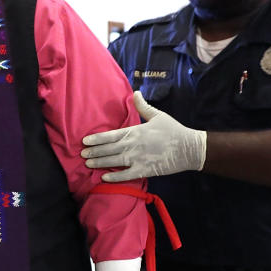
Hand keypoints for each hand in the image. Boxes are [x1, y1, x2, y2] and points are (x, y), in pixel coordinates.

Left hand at [81, 91, 206, 181]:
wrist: (189, 148)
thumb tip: (135, 92)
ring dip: (100, 163)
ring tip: (88, 164)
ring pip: (114, 162)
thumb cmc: (173, 130)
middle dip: (94, 152)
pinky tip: (104, 178)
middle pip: (109, 149)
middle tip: (81, 154)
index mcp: (135, 132)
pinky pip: (126, 175)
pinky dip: (114, 177)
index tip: (84, 141)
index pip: (110, 135)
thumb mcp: (158, 115)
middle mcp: (133, 145)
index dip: (96, 139)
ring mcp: (138, 159)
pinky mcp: (145, 170)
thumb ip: (143, 106)